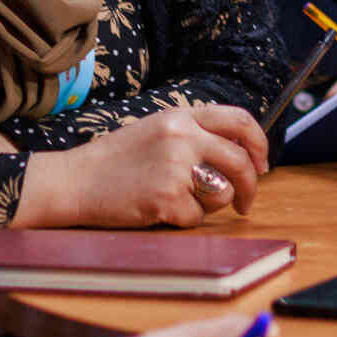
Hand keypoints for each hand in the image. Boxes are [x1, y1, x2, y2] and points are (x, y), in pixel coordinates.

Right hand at [20, 105, 269, 228]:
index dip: (259, 145)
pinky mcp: (166, 199)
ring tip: (183, 201)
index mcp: (180, 116)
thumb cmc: (114, 160)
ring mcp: (174, 169)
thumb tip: (240, 152)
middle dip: (250, 186)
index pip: (240, 121)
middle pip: (240, 162)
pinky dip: (184, 220)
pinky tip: (161, 210)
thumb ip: (195, 134)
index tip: (261, 164)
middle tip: (246, 202)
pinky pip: (197, 217)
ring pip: (222, 193)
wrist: (74, 181)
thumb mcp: (156, 130)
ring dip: (212, 205)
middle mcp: (182, 138)